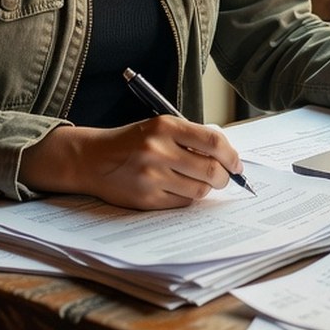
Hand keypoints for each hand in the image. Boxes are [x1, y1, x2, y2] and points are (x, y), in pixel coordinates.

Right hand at [21, 118, 245, 208]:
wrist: (92, 159)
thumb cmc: (131, 142)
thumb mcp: (159, 128)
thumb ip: (189, 138)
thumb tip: (226, 157)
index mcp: (165, 127)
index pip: (213, 142)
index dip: (231, 156)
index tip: (236, 165)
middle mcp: (158, 150)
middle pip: (210, 170)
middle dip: (223, 177)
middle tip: (224, 178)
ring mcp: (151, 176)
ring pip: (199, 189)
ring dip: (206, 188)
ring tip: (200, 182)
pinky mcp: (146, 198)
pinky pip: (182, 202)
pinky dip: (187, 197)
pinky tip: (180, 189)